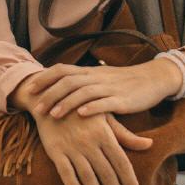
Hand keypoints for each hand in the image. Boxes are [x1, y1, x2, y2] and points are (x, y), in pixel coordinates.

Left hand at [29, 61, 179, 119]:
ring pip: (84, 92)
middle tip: (36, 109)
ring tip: (53, 115)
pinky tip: (82, 115)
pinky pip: (106, 103)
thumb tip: (58, 87)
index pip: (62, 70)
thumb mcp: (100, 79)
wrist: (153, 79)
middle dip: (50, 94)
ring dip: (67, 103)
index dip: (45, 78)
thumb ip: (82, 82)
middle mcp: (97, 77)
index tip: (30, 89)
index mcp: (89, 72)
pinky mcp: (123, 99)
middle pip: (68, 81)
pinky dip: (93, 108)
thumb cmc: (123, 83)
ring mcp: (110, 88)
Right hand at [29, 108, 153, 184]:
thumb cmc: (82, 108)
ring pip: (88, 176)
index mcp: (104, 134)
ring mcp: (72, 147)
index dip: (130, 182)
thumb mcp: (105, 117)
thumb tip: (149, 145)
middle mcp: (90, 142)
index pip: (122, 163)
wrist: (51, 96)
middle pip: (107, 173)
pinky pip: (65, 172)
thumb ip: (125, 135)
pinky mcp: (55, 150)